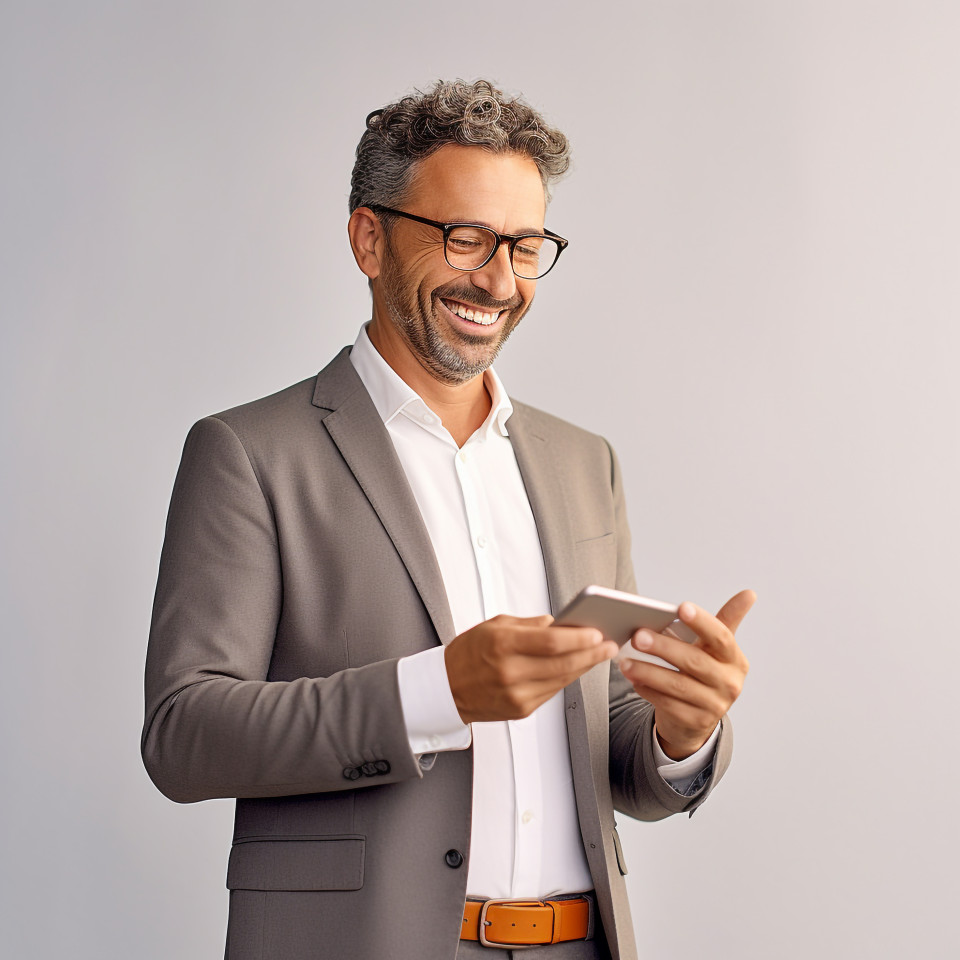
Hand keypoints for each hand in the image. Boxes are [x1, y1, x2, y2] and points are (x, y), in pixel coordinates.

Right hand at [445, 614, 619, 723]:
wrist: (446, 688)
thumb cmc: (469, 651)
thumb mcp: (495, 625)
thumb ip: (529, 625)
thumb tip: (559, 623)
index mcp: (502, 644)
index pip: (551, 642)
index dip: (578, 638)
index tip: (597, 632)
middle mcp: (509, 671)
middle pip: (562, 664)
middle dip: (591, 654)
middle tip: (609, 645)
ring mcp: (516, 694)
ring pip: (561, 680)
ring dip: (584, 667)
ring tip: (599, 655)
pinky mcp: (520, 710)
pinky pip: (552, 692)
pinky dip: (567, 679)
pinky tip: (577, 668)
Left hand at [619, 590, 754, 759]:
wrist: (698, 715)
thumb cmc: (703, 670)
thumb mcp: (714, 648)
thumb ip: (726, 620)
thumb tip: (749, 594)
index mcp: (734, 658)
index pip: (721, 637)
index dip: (702, 622)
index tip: (681, 607)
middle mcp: (729, 682)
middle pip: (694, 661)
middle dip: (663, 648)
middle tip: (637, 636)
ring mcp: (715, 705)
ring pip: (678, 685)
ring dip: (648, 671)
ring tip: (625, 662)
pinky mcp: (697, 722)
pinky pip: (669, 704)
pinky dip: (649, 691)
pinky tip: (634, 681)